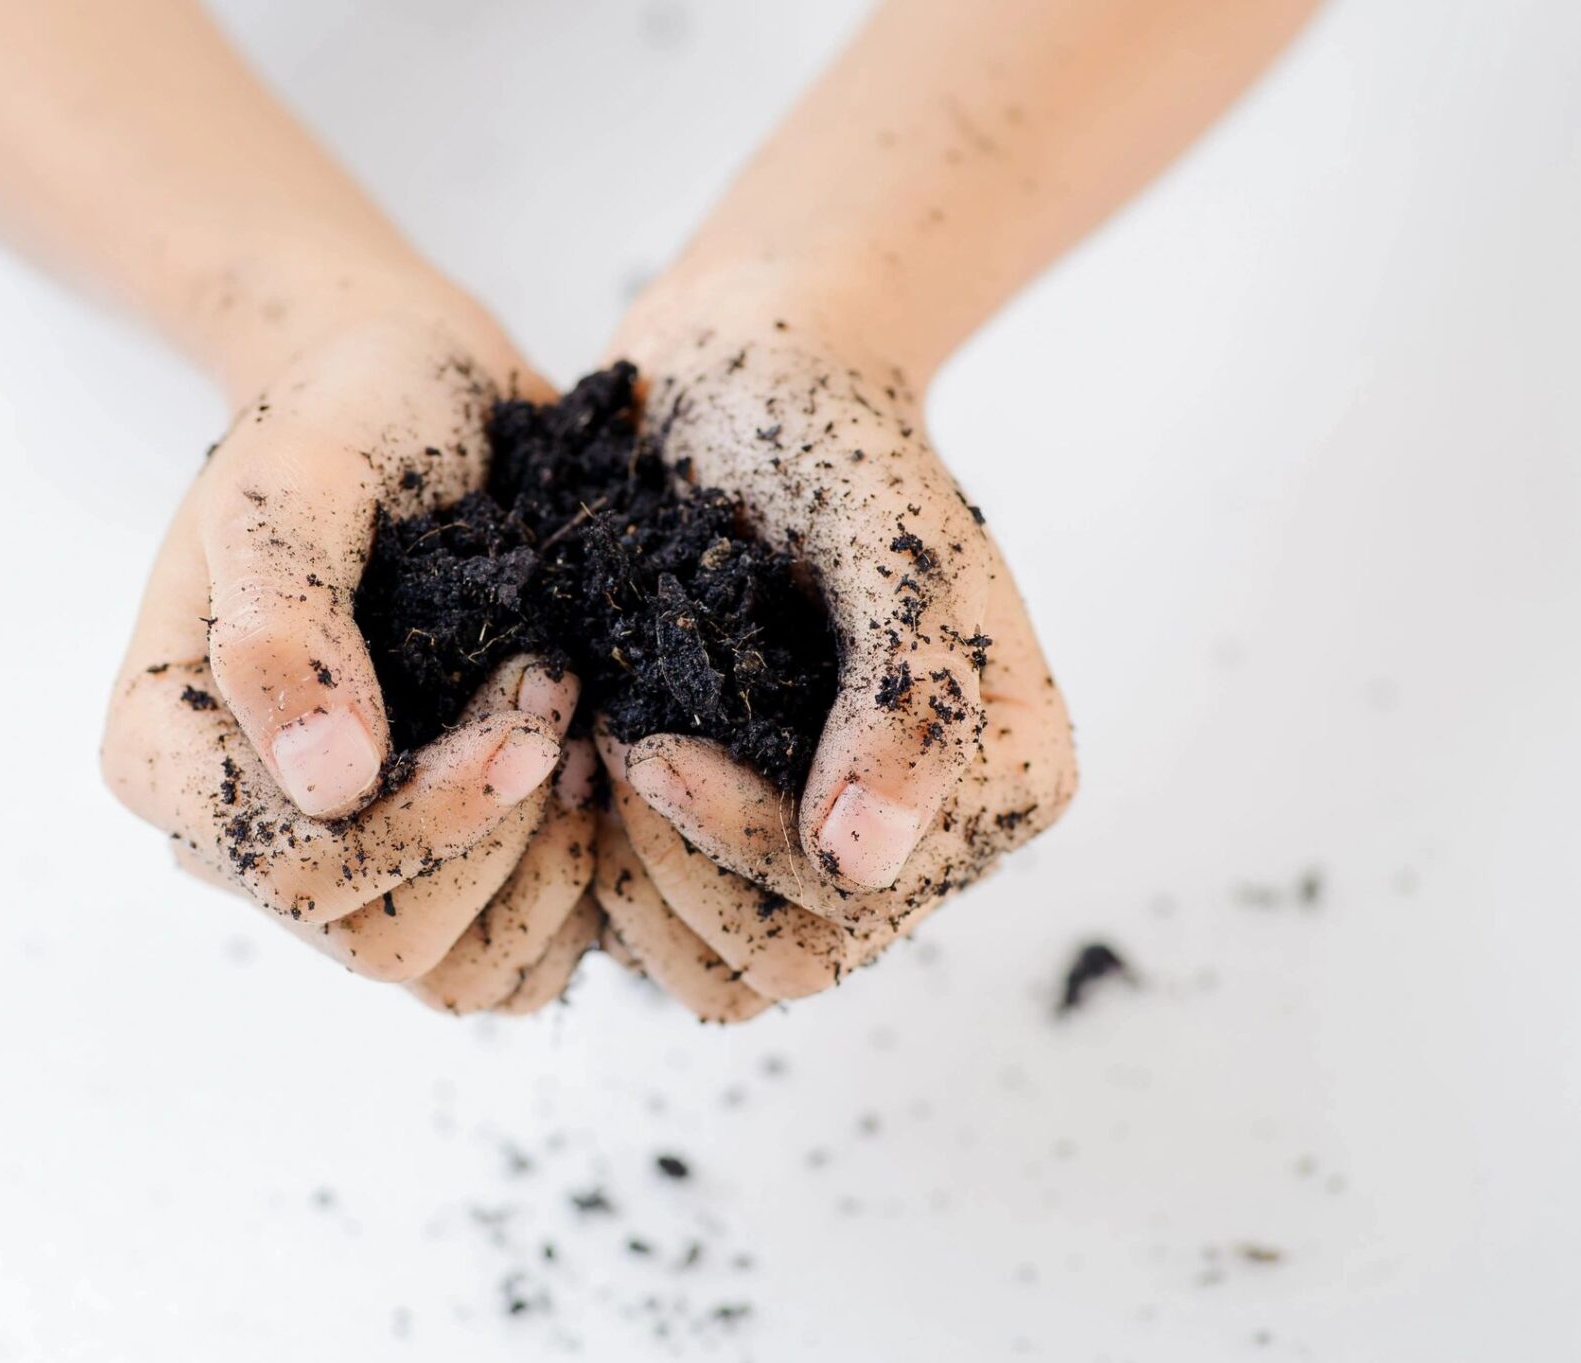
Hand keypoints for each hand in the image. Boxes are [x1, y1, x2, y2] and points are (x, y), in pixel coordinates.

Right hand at [102, 312, 597, 1011]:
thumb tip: (325, 783)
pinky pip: (512, 958)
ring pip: (453, 972)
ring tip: (574, 730)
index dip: (428, 823)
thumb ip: (286, 618)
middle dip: (498, 830)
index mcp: (167, 757)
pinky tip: (592, 777)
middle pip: (382, 943)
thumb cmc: (342, 418)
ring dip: (546, 867)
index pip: (296, 876)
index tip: (530, 704)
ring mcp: (338, 859)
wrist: (413, 393)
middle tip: (556, 691)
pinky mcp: (430, 864)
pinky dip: (575, 889)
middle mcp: (240, 832)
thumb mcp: (296, 478)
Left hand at [587, 285, 1076, 1014]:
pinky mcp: (743, 833)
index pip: (853, 906)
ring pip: (719, 969)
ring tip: (592, 750)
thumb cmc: (822, 435)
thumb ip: (905, 697)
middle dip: (675, 863)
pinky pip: (665, 930)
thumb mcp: (885, 541)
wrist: (745, 375)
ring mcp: (829, 841)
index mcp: (1002, 782)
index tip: (646, 737)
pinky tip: (578, 765)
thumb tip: (866, 862)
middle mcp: (927, 835)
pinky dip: (606, 869)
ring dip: (632, 879)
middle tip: (610, 740)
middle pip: (787, 959)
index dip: (737, 840)